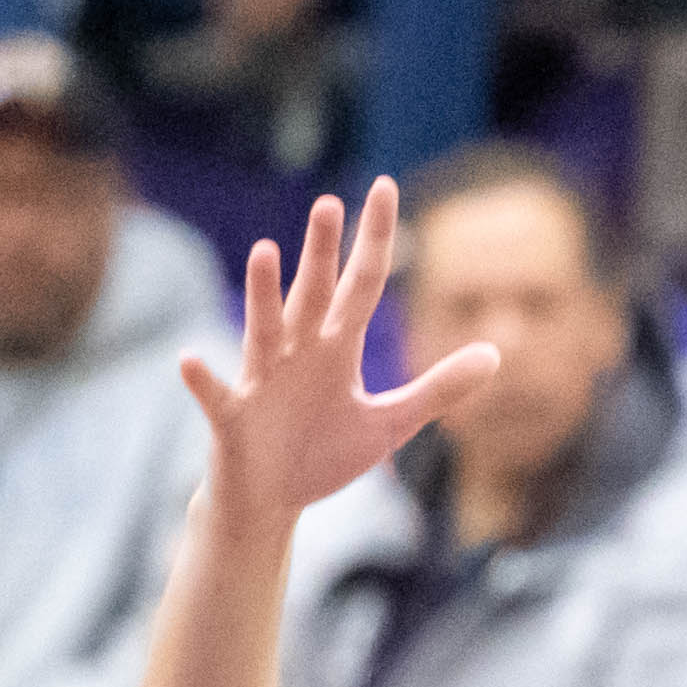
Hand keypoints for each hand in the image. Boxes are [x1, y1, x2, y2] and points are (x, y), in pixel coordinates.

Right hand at [180, 179, 496, 541]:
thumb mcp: (391, 422)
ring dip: (263, 294)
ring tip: (265, 252)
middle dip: (321, 254)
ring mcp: (262, 381)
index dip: (375, 240)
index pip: (362, 284)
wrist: (273, 500)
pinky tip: (190, 359)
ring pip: (263, 329)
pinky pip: (217, 395)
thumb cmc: (324, 452)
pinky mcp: (235, 418)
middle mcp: (298, 353)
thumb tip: (496, 353)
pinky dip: (203, 380)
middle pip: (313, 295)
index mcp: (336, 349)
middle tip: (330, 205)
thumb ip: (439, 388)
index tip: (385, 186)